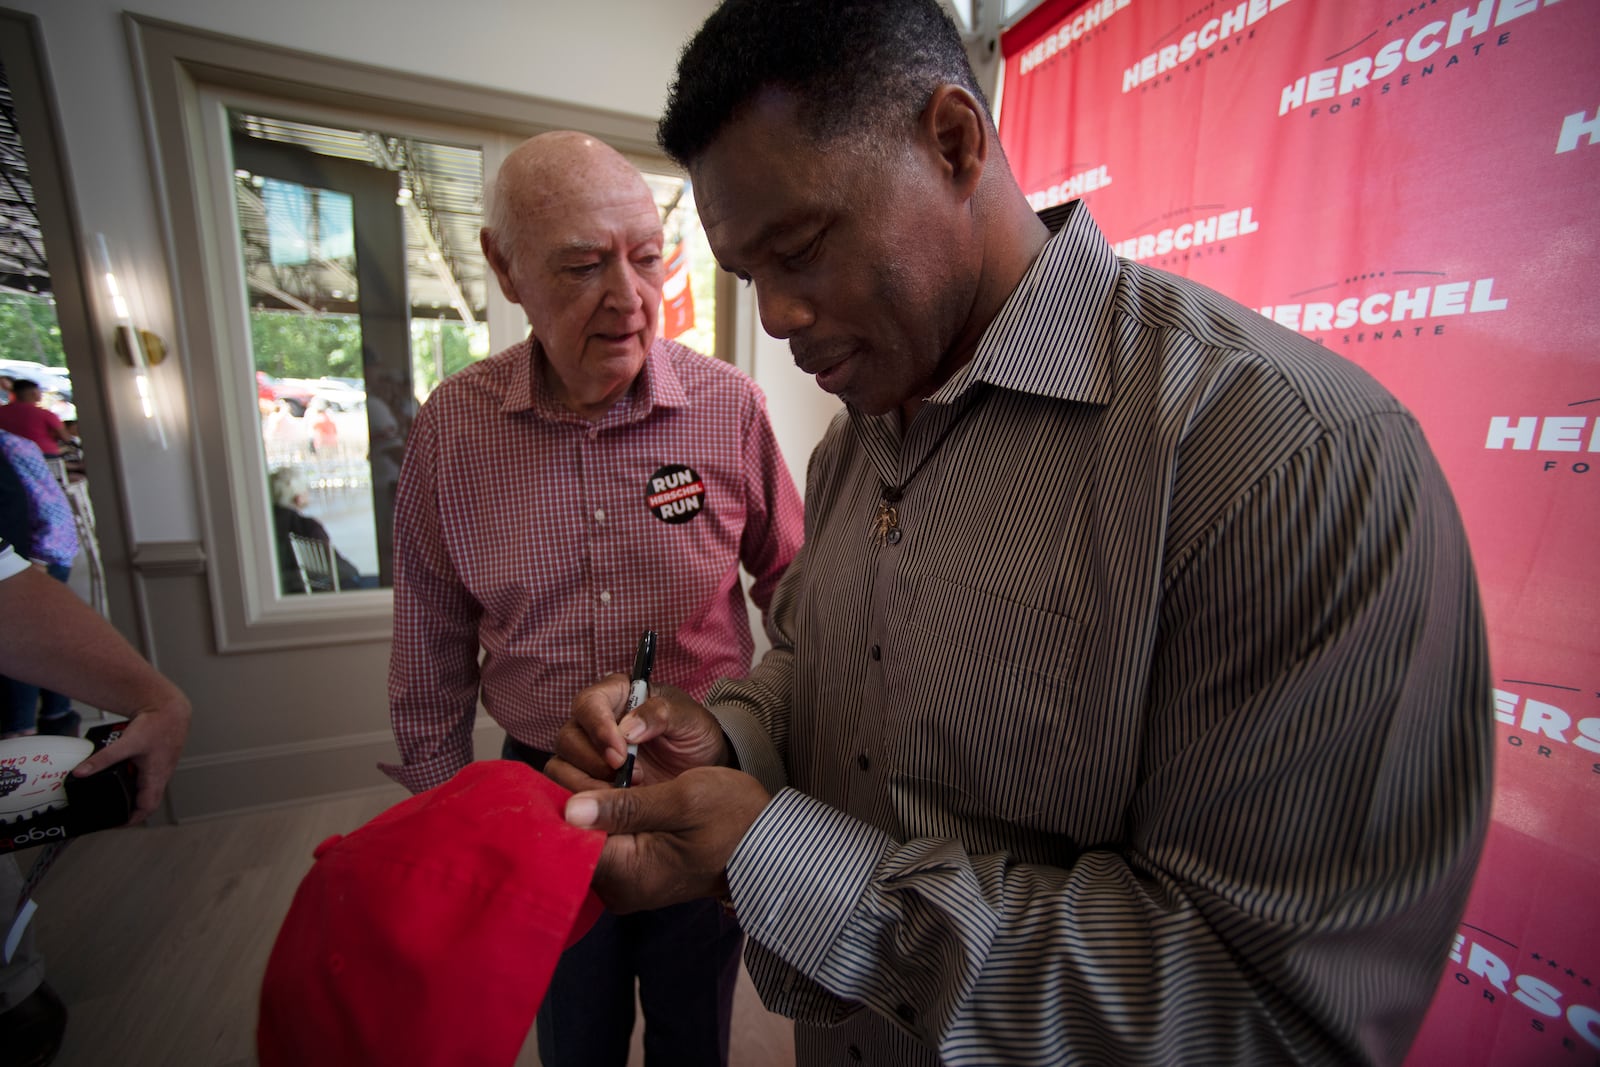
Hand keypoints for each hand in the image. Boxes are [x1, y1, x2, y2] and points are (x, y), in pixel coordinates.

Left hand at [71, 695, 191, 822]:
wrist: (170, 708)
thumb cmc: (157, 725)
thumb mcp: (127, 743)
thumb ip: (103, 759)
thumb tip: (81, 772)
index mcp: (156, 777)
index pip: (146, 809)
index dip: (131, 820)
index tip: (115, 823)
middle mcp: (160, 776)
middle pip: (145, 802)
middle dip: (127, 808)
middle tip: (110, 810)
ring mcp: (160, 768)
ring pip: (145, 789)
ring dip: (130, 792)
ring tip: (113, 790)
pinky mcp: (157, 760)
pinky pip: (145, 777)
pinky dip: (132, 778)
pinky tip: (123, 770)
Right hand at [547, 674, 729, 791]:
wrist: (704, 769)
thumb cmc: (694, 734)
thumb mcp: (688, 718)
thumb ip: (661, 715)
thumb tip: (628, 728)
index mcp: (616, 695)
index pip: (589, 703)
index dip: (598, 728)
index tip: (619, 754)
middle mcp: (594, 722)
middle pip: (568, 737)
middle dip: (594, 762)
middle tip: (630, 776)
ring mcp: (587, 754)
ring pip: (561, 765)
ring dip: (587, 784)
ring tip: (625, 793)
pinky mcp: (587, 783)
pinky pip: (566, 790)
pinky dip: (584, 800)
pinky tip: (613, 808)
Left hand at [564, 766, 769, 911]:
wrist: (766, 842)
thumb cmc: (733, 817)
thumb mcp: (683, 799)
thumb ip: (624, 805)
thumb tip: (571, 810)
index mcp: (629, 874)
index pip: (569, 838)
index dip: (572, 794)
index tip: (601, 766)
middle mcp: (618, 888)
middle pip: (573, 838)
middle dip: (584, 795)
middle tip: (622, 768)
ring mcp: (624, 883)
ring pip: (586, 836)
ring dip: (597, 801)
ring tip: (630, 778)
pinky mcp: (632, 872)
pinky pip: (603, 840)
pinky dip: (608, 813)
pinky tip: (628, 793)